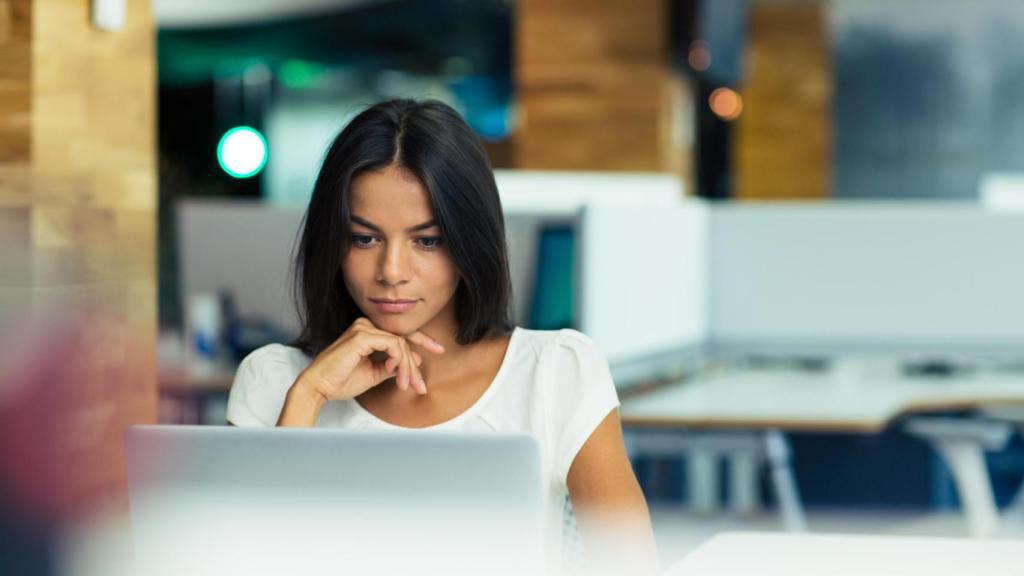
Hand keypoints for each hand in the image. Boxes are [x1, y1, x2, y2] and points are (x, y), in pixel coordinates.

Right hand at [296, 317, 444, 401]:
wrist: (319, 387)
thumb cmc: (341, 381)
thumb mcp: (374, 373)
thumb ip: (392, 365)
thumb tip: (415, 361)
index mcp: (368, 331)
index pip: (400, 333)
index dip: (422, 341)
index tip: (439, 350)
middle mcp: (366, 325)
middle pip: (403, 338)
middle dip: (415, 363)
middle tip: (422, 384)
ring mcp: (364, 328)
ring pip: (401, 344)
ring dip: (407, 368)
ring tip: (407, 385)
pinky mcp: (363, 336)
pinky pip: (394, 345)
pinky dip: (400, 362)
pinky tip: (397, 376)